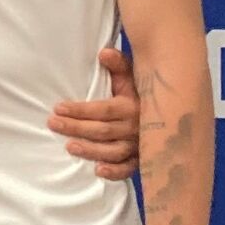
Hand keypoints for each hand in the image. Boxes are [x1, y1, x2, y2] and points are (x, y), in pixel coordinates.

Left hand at [50, 46, 137, 179]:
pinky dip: (115, 172)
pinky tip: (98, 171)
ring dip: (91, 150)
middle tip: (53, 124)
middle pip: (103, 131)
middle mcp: (136, 127)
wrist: (170, 113)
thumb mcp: (132, 77)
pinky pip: (129, 169)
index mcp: (132, 106)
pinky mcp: (140, 159)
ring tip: (69, 147)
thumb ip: (118, 65)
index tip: (58, 107)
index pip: (103, 110)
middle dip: (76, 128)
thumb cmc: (140, 93)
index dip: (80, 110)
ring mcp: (138, 145)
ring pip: (113, 151)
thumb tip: (103, 52)